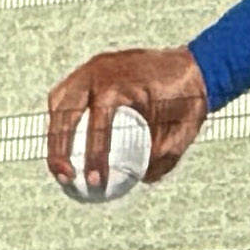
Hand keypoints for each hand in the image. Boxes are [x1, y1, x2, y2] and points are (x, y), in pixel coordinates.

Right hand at [44, 49, 209, 201]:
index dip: (93, 155)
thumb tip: (135, 181)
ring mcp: (92, 67)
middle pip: (66, 112)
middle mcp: (100, 71)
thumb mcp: (182, 133)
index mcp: (122, 83)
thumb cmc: (189, 101)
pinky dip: (60, 118)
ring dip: (54, 135)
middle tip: (66, 179)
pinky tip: (64, 146)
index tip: (94, 182)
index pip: (98, 122)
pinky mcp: (90, 70)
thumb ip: (162, 159)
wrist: (195, 66)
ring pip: (59, 102)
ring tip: (59, 168)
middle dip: (59, 148)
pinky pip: (67, 96)